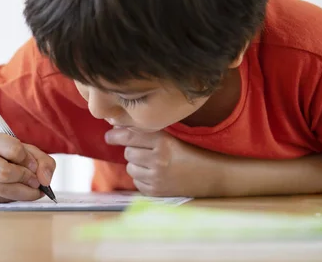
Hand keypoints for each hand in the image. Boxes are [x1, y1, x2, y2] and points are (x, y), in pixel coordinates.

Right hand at [0, 131, 55, 202]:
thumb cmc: (10, 154)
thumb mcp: (29, 151)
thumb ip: (43, 162)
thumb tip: (45, 180)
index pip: (13, 150)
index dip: (29, 160)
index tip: (34, 166)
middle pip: (4, 172)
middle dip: (25, 178)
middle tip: (35, 181)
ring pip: (2, 189)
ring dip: (23, 192)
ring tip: (32, 188)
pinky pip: (0, 199)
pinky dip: (16, 198)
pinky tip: (20, 191)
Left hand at [105, 128, 226, 196]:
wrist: (212, 177)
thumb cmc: (191, 154)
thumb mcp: (172, 138)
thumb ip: (147, 133)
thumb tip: (117, 127)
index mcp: (163, 141)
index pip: (130, 135)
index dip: (116, 134)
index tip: (109, 135)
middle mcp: (158, 159)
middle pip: (128, 152)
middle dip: (133, 151)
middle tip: (147, 152)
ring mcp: (157, 177)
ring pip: (130, 168)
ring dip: (137, 165)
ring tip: (154, 165)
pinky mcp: (156, 192)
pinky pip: (136, 182)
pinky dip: (142, 179)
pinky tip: (156, 176)